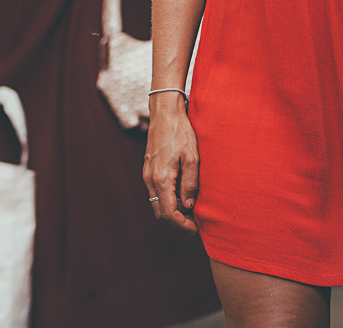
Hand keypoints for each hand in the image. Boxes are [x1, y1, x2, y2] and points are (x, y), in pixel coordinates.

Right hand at [143, 97, 199, 232]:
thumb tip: (189, 205)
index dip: (182, 225)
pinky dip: (167, 200)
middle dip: (177, 222)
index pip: (169, 213)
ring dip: (172, 211)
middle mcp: (150, 179)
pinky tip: (182, 196)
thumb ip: (190, 183)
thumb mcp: (192, 157)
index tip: (195, 229)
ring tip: (191, 211)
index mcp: (161, 178)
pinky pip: (156, 192)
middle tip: (195, 224)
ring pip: (157, 203)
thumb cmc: (181, 132)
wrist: (165, 113)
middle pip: (160, 212)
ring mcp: (147, 174)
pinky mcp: (148, 169)